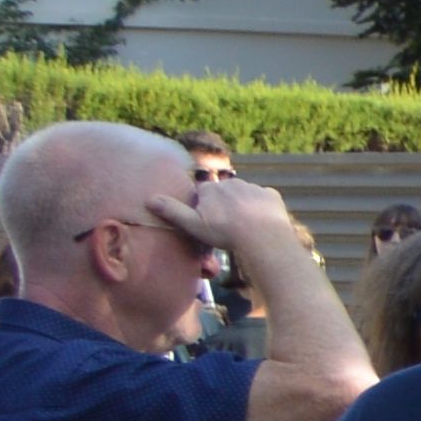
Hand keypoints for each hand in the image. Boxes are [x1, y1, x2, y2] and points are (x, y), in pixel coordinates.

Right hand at [181, 173, 303, 274]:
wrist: (261, 236)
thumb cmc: (224, 232)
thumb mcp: (193, 224)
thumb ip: (172, 211)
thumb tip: (149, 200)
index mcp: (211, 189)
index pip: (204, 193)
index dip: (205, 206)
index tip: (209, 219)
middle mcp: (231, 183)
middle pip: (224, 192)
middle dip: (224, 204)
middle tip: (227, 224)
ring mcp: (253, 188)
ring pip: (245, 194)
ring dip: (243, 205)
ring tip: (244, 225)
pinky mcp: (271, 195)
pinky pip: (264, 199)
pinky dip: (262, 208)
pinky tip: (262, 221)